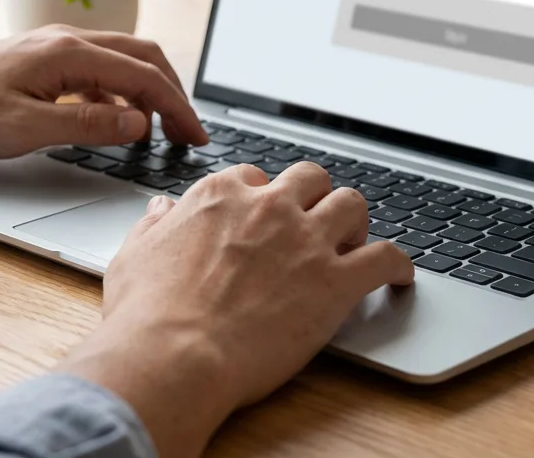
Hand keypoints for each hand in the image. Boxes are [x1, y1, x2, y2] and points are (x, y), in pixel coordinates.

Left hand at [0, 25, 206, 157]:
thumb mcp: (27, 129)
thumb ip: (88, 127)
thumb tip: (138, 125)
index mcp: (68, 52)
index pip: (144, 76)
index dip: (176, 109)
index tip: (195, 137)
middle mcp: (67, 40)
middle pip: (142, 58)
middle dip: (172, 94)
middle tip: (188, 132)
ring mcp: (55, 47)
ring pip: (121, 62)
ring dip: (147, 94)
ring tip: (159, 131)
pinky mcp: (43, 60)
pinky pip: (97, 71)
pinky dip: (120, 95)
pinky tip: (116, 122)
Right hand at [57, 163, 414, 457]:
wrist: (174, 356)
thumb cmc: (147, 315)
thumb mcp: (134, 256)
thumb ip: (153, 226)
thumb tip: (162, 210)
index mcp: (220, 196)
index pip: (256, 178)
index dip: (264, 199)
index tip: (264, 219)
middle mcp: (269, 208)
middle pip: (310, 179)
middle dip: (315, 198)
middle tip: (314, 224)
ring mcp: (306, 242)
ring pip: (352, 204)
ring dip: (355, 222)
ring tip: (353, 243)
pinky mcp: (336, 282)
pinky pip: (386, 257)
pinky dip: (398, 264)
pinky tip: (399, 276)